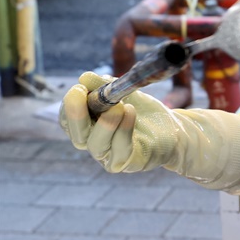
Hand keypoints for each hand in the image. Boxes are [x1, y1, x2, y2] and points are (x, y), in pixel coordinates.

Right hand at [60, 72, 182, 171]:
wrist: (172, 128)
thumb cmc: (143, 110)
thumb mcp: (124, 93)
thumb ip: (106, 86)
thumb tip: (85, 77)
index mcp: (87, 126)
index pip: (68, 119)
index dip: (70, 105)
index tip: (80, 88)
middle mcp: (93, 142)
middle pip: (77, 135)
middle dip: (77, 114)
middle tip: (83, 93)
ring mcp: (108, 155)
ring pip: (96, 143)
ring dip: (106, 122)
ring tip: (120, 106)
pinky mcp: (125, 162)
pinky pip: (120, 148)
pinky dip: (123, 129)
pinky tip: (131, 112)